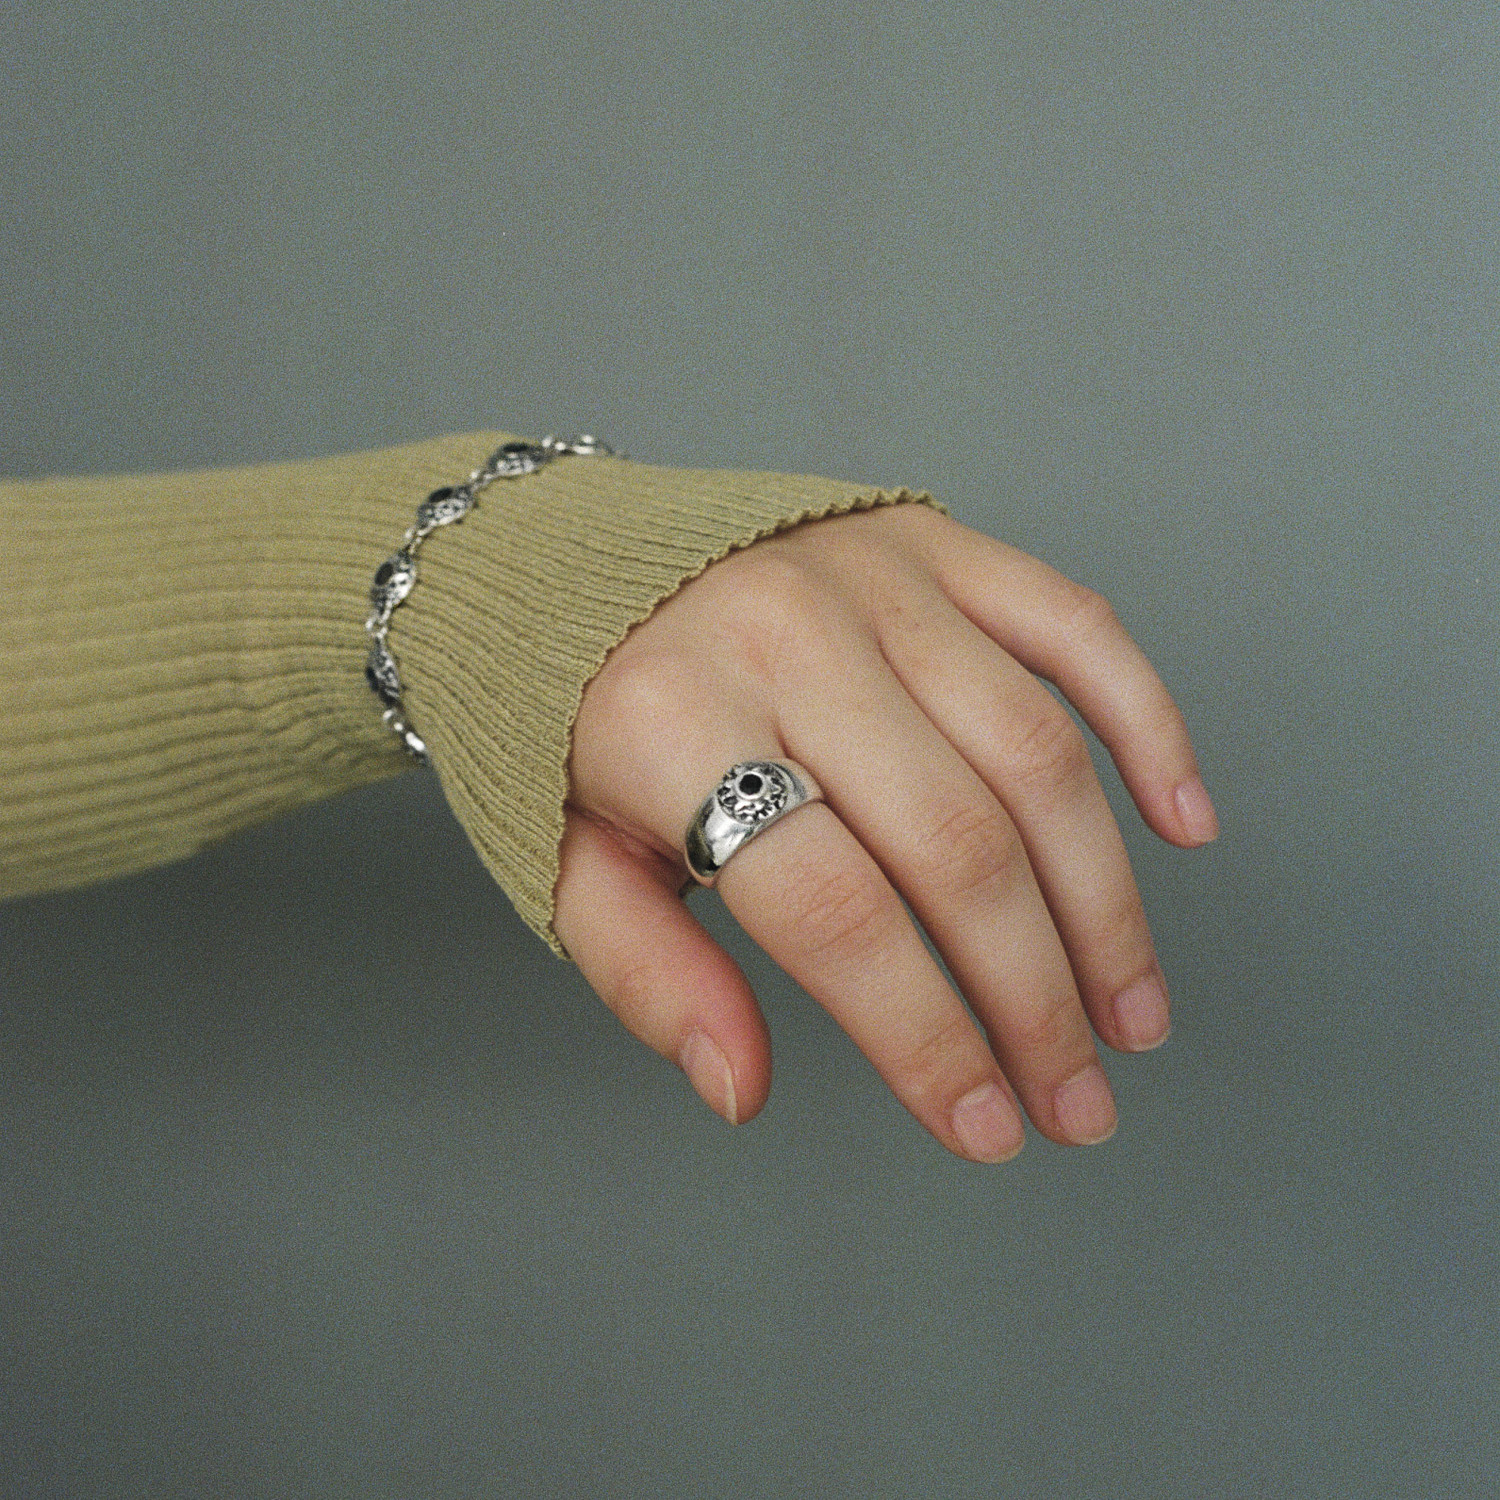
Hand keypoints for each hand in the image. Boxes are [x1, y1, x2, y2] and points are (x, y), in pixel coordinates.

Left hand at [553, 501, 1218, 1161]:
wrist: (570, 559)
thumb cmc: (579, 726)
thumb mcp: (570, 862)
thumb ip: (650, 977)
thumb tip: (744, 1090)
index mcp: (676, 725)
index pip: (836, 914)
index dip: (926, 1036)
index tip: (986, 1128)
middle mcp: (789, 638)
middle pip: (956, 846)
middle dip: (1035, 999)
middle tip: (1079, 1102)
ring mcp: (874, 580)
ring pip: (1034, 754)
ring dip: (1104, 903)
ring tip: (1132, 1015)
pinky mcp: (933, 541)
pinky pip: (1073, 625)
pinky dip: (1146, 722)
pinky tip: (1182, 823)